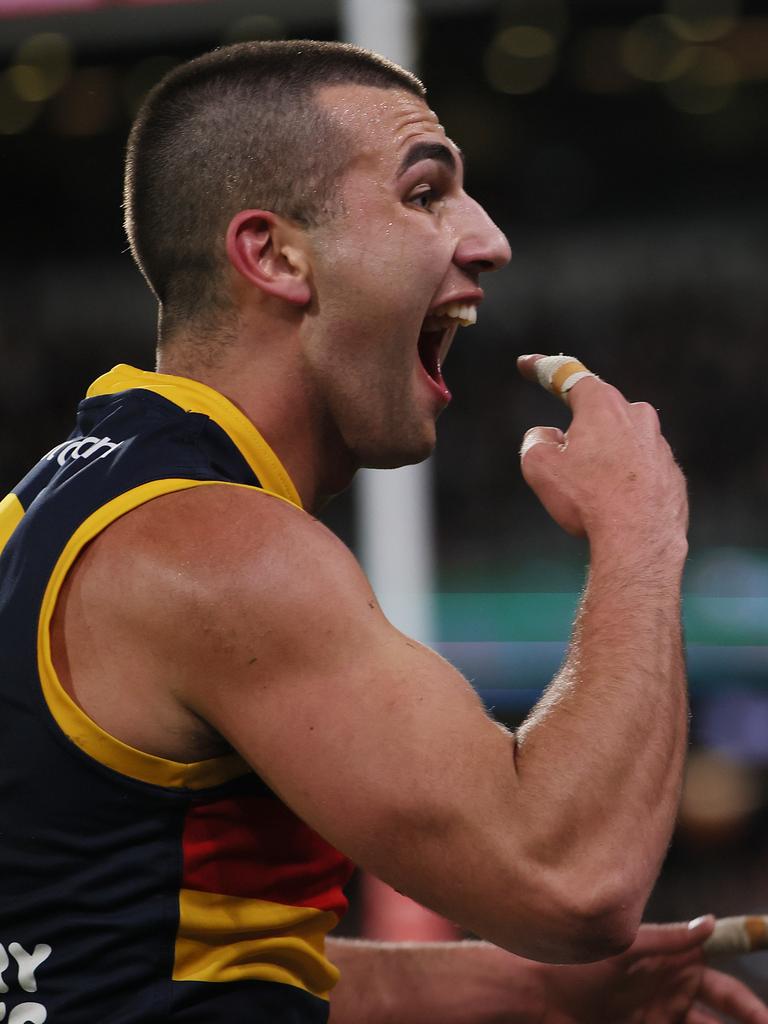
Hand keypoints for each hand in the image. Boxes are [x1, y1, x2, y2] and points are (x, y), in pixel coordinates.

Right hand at [516, 353, 686, 550]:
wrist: (639, 541)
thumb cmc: (588, 499)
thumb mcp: (540, 467)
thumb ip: (536, 440)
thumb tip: (549, 435)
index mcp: (602, 406)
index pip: (568, 375)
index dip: (542, 368)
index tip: (526, 365)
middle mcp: (637, 417)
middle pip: (598, 412)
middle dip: (578, 428)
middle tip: (561, 455)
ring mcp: (659, 446)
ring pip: (621, 443)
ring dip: (603, 458)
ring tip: (590, 494)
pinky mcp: (671, 474)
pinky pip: (639, 470)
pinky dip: (624, 480)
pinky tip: (612, 506)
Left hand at [534, 916, 767, 1022]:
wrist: (535, 995)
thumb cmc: (576, 962)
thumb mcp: (624, 948)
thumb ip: (668, 939)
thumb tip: (712, 922)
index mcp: (671, 969)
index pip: (722, 988)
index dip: (746, 1005)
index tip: (765, 1019)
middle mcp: (669, 996)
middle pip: (719, 1020)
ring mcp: (655, 1020)